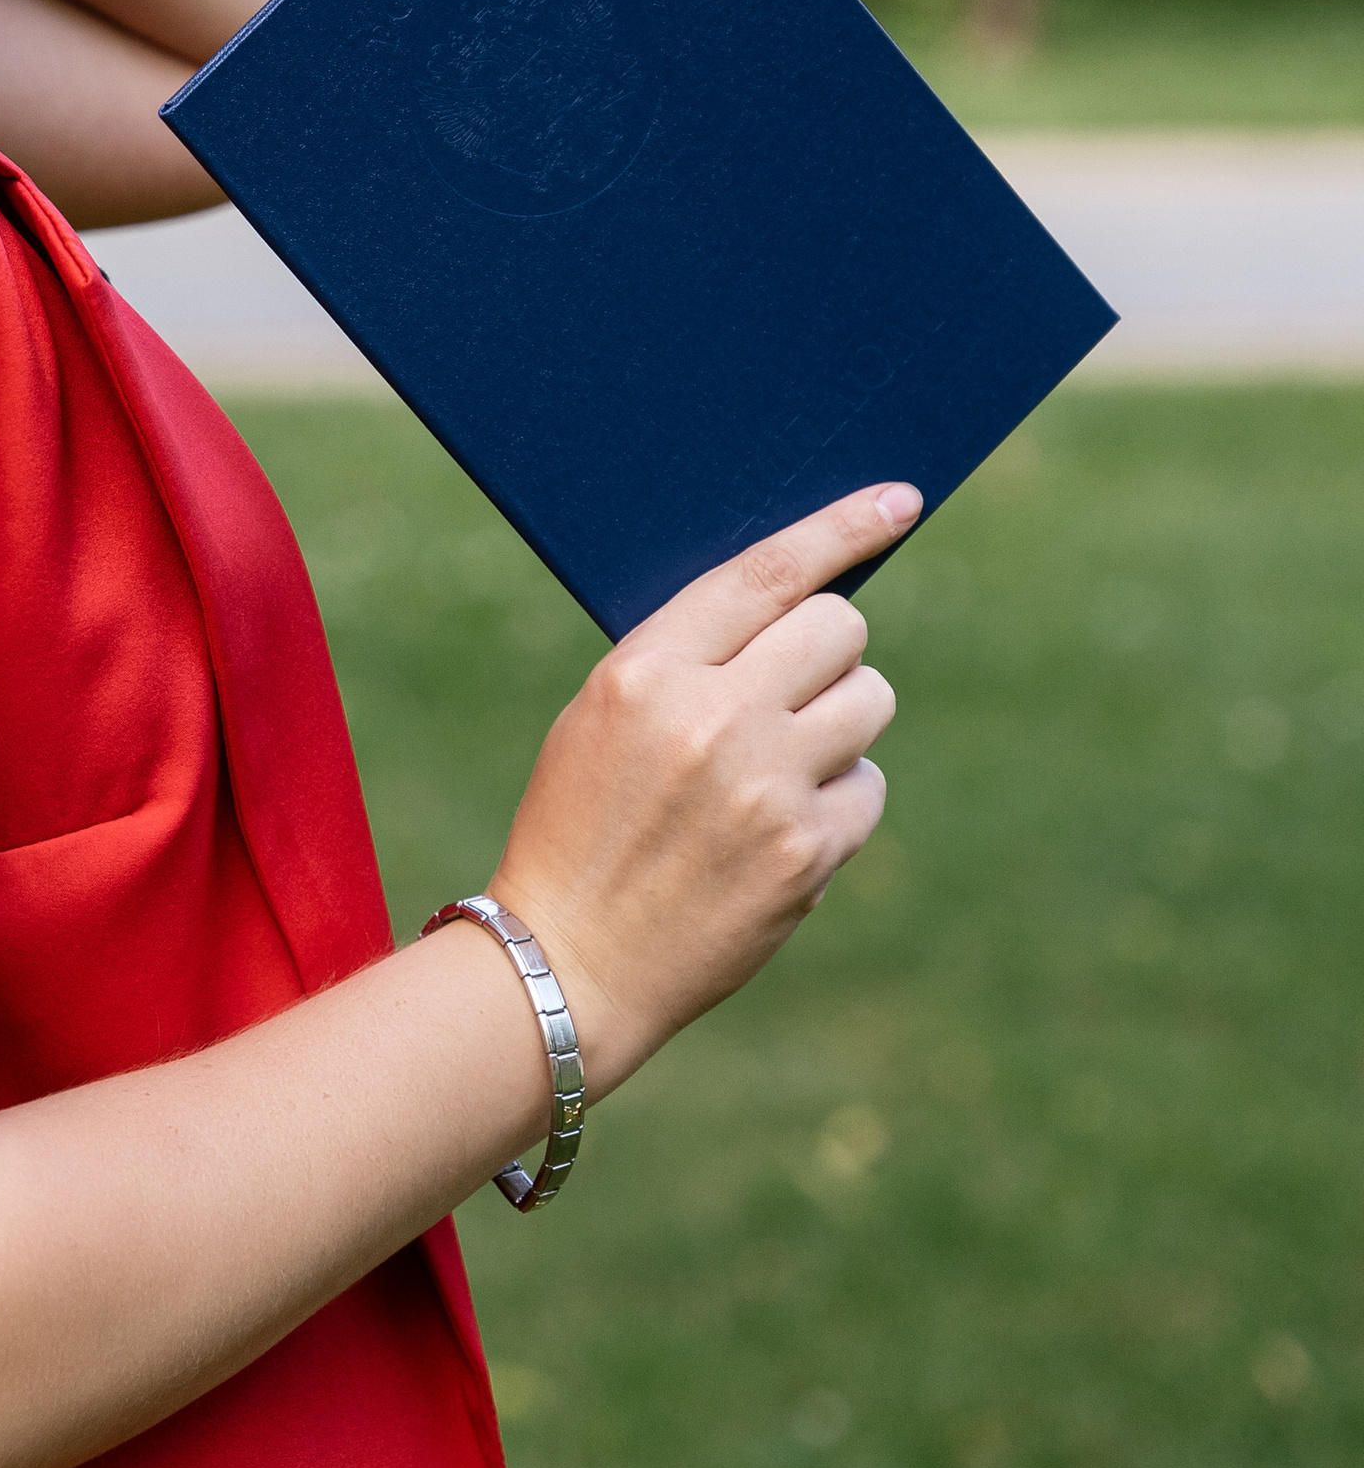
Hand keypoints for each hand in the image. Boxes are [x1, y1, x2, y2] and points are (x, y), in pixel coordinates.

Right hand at [493, 484, 917, 1089]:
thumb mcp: (599, 720)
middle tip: (788, 695)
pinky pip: (870, 787)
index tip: (900, 501)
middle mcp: (712, 719)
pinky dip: (838, 803)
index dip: (842, 528)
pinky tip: (780, 833)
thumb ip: (688, 659)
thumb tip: (801, 610)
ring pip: (870, 701)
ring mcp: (767, 787)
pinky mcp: (808, 853)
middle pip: (838, 628)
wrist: (567, 966)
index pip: (768, 573)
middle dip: (826, 653)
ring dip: (839, 725)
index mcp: (646, 672)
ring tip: (777, 770)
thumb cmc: (578, 831)